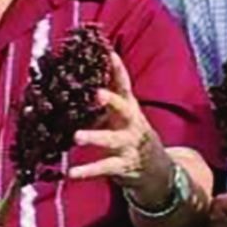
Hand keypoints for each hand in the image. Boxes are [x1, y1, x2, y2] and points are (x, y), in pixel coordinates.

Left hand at [70, 51, 173, 207]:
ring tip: (77, 137)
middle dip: (111, 100)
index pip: (125, 84)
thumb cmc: (129, 133)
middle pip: (123, 108)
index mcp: (129, 107)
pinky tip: (71, 173)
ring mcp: (128, 145)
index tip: (109, 53)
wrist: (155, 168)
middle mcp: (131, 123)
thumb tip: (75, 75)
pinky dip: (87, 171)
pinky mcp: (122, 165)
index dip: (118, 68)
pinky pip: (103, 167)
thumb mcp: (122, 113)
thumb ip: (104, 97)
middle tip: (97, 93)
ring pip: (112, 140)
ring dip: (95, 137)